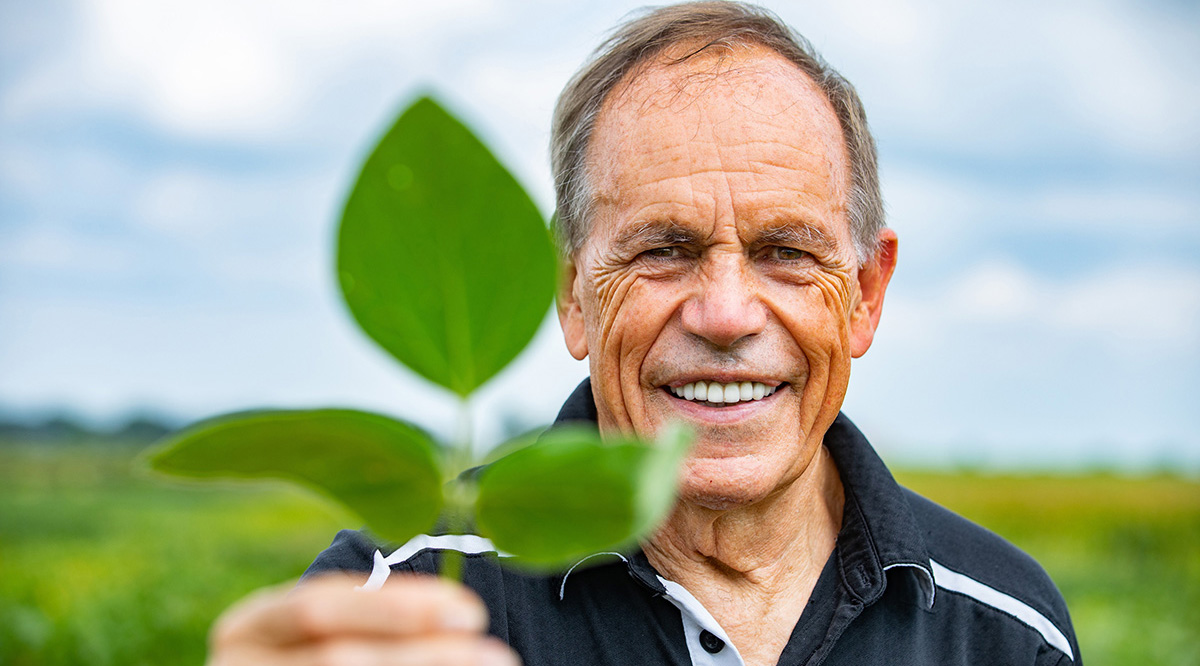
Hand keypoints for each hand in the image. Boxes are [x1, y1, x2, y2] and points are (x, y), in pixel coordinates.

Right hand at [208, 573, 519, 665]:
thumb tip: (462, 617)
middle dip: (424, 656)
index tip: (471, 612)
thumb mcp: (323, 631)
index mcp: (248, 626)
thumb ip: (376, 619)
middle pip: (340, 661)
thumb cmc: (312, 654)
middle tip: (497, 655)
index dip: (397, 608)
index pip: (319, 606)